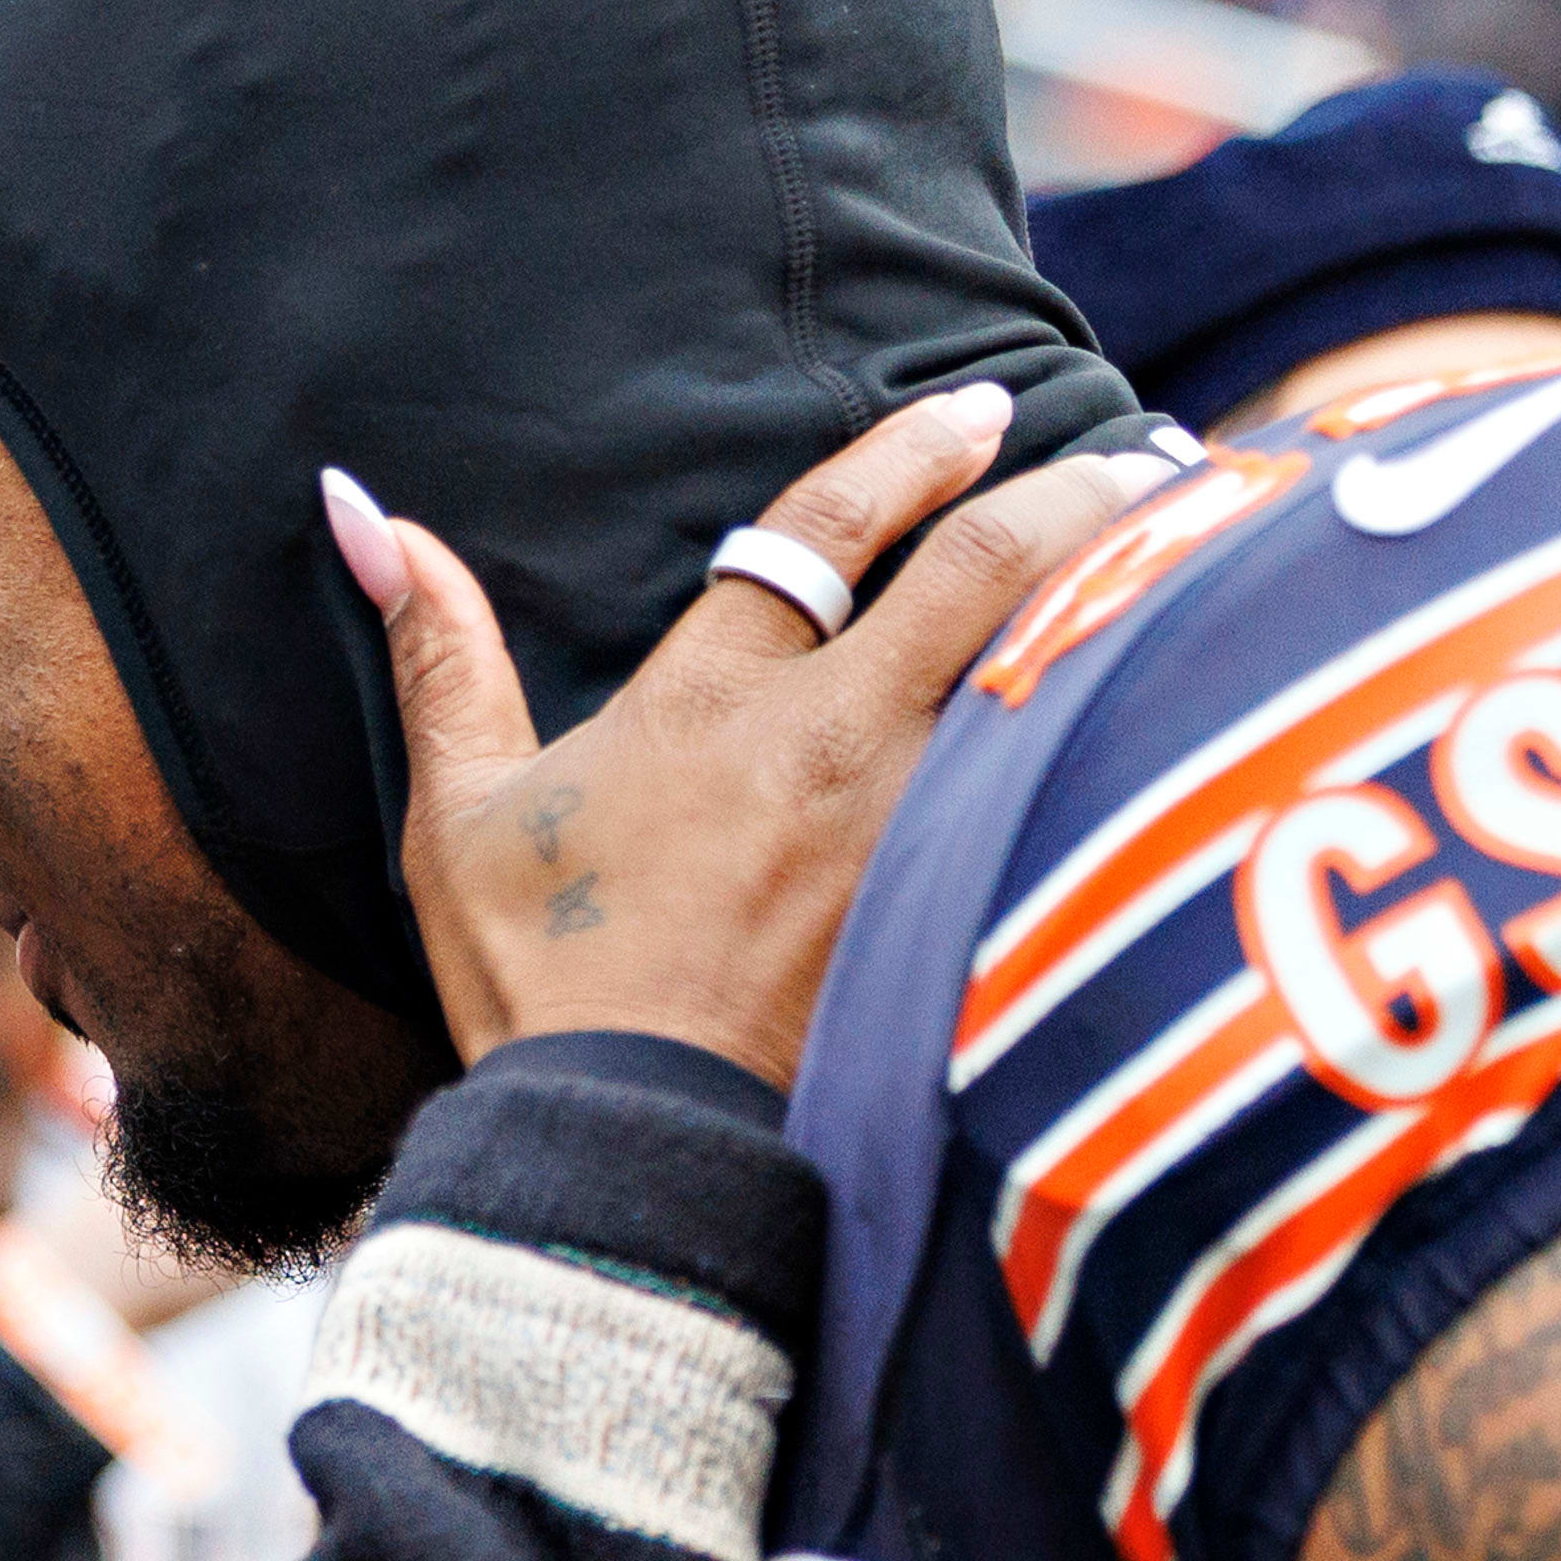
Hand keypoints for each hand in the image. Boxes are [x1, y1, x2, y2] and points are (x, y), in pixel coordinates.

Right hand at [325, 398, 1174, 1092]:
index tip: (970, 410)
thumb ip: (439, 656)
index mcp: (712, 701)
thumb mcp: (460, 817)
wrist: (629, 1150)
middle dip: (1076, 491)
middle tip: (1145, 452)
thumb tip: (364, 508)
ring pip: (1055, 669)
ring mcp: (913, 831)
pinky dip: (1125, 727)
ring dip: (1133, 596)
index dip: (907, 452)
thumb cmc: (536, 987)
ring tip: (1196, 548)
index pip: (827, 528)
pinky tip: (1181, 700)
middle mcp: (833, 744)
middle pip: (990, 568)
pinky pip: (1062, 786)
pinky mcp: (959, 912)